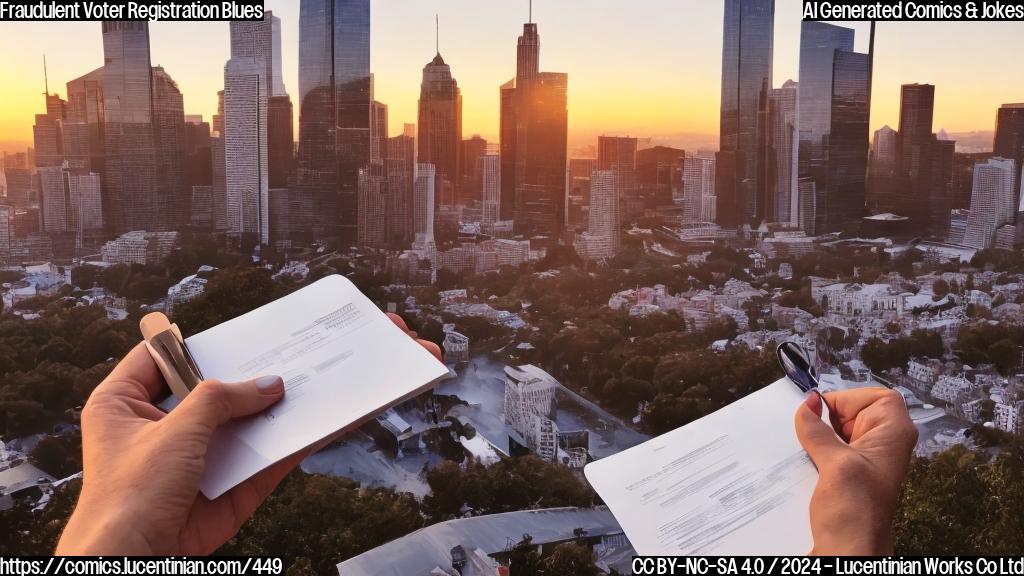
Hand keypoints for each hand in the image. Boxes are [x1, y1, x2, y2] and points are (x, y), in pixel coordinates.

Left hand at [57, 314, 441, 554]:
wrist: (132, 565)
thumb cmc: (130, 496)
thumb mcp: (175, 430)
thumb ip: (222, 399)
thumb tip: (270, 384)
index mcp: (124, 404)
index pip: (161, 358)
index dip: (199, 344)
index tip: (241, 329)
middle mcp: (160, 428)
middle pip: (213, 390)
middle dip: (254, 374)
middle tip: (293, 350)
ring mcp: (195, 460)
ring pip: (244, 425)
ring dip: (278, 409)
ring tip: (318, 380)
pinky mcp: (225, 489)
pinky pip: (262, 459)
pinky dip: (291, 443)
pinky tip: (321, 422)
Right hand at [794, 388, 916, 555]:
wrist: (851, 553)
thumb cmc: (855, 514)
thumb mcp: (835, 464)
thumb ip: (819, 430)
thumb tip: (808, 403)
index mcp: (893, 435)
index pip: (877, 397)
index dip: (849, 399)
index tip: (824, 412)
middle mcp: (883, 444)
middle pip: (854, 412)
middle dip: (828, 419)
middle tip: (815, 437)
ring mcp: (866, 460)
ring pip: (837, 431)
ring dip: (818, 438)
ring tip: (813, 456)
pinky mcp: (849, 474)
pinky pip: (829, 449)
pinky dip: (815, 453)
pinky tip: (808, 465)